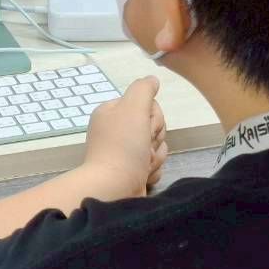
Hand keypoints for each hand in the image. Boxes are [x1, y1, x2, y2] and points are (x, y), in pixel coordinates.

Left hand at [83, 76, 167, 196]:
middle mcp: (116, 131)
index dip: (152, 116)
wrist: (114, 188)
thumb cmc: (123, 146)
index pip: (147, 105)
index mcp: (112, 112)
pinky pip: (154, 165)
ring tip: (141, 164)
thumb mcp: (133, 107)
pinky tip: (141, 175)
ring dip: (154, 156)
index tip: (144, 126)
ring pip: (156, 146)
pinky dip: (151, 170)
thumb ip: (144, 89)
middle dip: (154, 138)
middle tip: (142, 147)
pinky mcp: (132, 171)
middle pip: (154, 126)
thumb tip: (152, 80)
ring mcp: (124, 152)